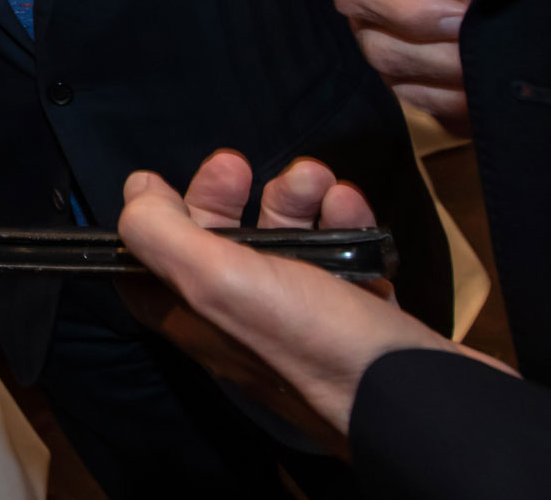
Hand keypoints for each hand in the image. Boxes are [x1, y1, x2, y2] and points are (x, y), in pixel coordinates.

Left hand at [118, 151, 512, 437]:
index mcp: (200, 319)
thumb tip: (136, 194)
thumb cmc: (311, 341)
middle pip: (220, 246)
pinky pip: (345, 255)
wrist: (423, 396)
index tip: (164, 182)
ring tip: (315, 177)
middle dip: (227, 195)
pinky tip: (350, 202)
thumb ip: (161, 235)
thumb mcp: (214, 280)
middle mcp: (245, 322)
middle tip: (236, 163)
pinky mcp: (361, 314)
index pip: (152, 270)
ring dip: (294, 198)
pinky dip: (343, 220)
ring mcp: (306, 320)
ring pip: (287, 243)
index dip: (153, 222)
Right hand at [329, 0, 507, 134]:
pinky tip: (485, 83)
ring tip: (495, 61)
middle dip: (438, 53)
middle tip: (490, 43)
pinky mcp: (409, 71)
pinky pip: (420, 100)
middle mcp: (366, 2)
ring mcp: (384, 39)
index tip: (462, 15)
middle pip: (377, 45)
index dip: (407, 11)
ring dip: (449, 79)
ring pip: (396, 78)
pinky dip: (454, 100)